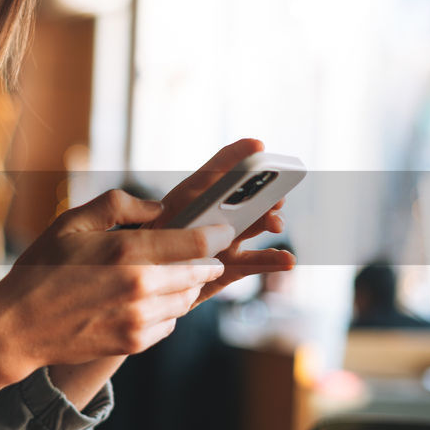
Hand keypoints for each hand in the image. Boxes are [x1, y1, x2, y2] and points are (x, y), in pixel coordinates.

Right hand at [0, 189, 234, 377]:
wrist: (18, 327)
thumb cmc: (41, 269)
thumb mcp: (71, 222)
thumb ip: (118, 205)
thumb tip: (159, 208)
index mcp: (127, 251)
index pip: (198, 243)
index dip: (219, 234)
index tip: (224, 229)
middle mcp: (140, 288)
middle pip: (200, 273)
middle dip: (205, 261)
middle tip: (201, 252)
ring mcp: (139, 320)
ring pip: (187, 300)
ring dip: (186, 286)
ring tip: (168, 274)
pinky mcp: (133, 343)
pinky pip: (169, 324)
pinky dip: (165, 311)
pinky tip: (145, 300)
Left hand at [148, 138, 294, 304]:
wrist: (141, 284)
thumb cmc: (142, 250)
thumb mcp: (148, 232)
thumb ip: (167, 227)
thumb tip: (193, 222)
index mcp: (189, 198)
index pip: (215, 170)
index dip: (236, 155)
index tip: (258, 145)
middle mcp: (211, 215)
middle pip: (242, 197)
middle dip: (262, 192)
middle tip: (274, 196)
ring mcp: (222, 241)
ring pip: (252, 226)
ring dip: (268, 222)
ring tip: (277, 224)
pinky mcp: (228, 268)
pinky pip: (251, 262)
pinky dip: (270, 261)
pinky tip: (288, 261)